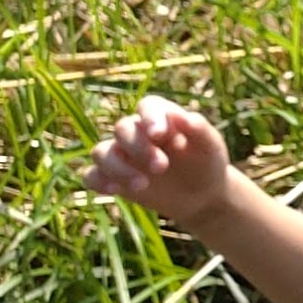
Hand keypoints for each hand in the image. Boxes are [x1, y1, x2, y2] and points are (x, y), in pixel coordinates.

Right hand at [87, 96, 239, 232]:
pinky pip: (92, 175)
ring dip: (117, 168)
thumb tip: (180, 115)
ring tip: (142, 185)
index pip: (148, 106)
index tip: (159, 135)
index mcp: (160, 118)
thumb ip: (199, 129)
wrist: (202, 195)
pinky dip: (97, 181)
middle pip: (123, 129)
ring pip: (101, 152)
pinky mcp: (113, 178)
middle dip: (138, 148)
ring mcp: (122, 155)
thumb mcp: (210, 146)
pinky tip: (113, 191)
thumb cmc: (206, 163)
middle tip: (162, 168)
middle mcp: (136, 133)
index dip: (150, 118)